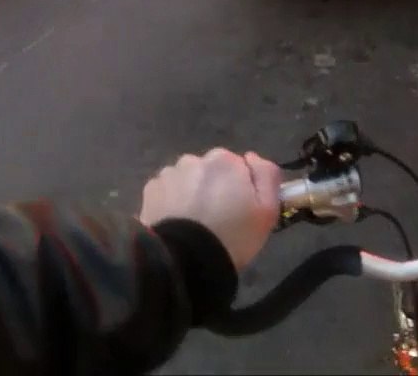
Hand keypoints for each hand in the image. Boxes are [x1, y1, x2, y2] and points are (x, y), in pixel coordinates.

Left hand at [139, 148, 280, 269]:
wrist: (185, 260)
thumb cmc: (232, 237)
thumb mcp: (267, 211)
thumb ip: (267, 175)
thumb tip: (252, 157)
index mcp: (225, 160)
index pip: (238, 167)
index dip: (240, 188)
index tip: (239, 210)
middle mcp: (194, 159)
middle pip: (210, 171)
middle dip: (214, 188)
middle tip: (217, 219)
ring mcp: (168, 174)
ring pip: (186, 180)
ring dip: (191, 193)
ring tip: (194, 224)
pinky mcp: (149, 191)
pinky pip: (166, 191)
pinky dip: (171, 202)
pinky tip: (176, 224)